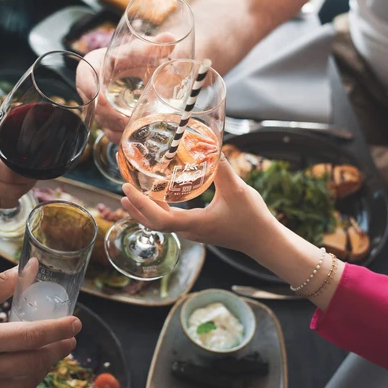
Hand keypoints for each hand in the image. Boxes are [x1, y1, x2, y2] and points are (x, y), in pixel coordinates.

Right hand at [0, 131, 35, 213]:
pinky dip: (0, 198)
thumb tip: (21, 158)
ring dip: (15, 193)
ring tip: (14, 182)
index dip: (26, 173)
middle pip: (12, 191)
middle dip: (26, 185)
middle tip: (29, 177)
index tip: (33, 169)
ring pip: (6, 202)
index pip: (10, 173)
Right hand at [0, 268, 80, 387]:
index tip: (76, 323)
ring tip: (45, 356)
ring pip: (29, 384)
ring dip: (44, 370)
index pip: (32, 335)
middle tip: (67, 341)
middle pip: (36, 362)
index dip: (59, 329)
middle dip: (58, 349)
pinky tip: (29, 381)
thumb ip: (3, 284)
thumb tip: (32, 266)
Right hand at [82, 35, 178, 143]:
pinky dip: (119, 135)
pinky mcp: (105, 119)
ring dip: (115, 126)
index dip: (88, 87)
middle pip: (93, 103)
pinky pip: (108, 130)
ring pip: (101, 119)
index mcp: (94, 65)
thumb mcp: (141, 49)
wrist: (136, 68)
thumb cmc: (134, 55)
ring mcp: (97, 105)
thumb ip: (153, 45)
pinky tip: (131, 138)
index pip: (85, 75)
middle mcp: (91, 87)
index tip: (100, 98)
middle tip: (124, 119)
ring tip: (132, 129)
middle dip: (108, 113)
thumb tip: (171, 38)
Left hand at [120, 158, 276, 254]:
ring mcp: (193, 232)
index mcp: (194, 224)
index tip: (127, 190)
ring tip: (131, 193)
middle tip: (123, 188)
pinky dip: (158, 209)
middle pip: (153, 223)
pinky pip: (171, 221)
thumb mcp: (237, 190)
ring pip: (161, 223)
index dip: (140, 205)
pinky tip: (158, 197)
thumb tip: (209, 146)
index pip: (158, 219)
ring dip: (144, 209)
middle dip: (136, 206)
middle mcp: (189, 231)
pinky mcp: (198, 229)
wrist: (264, 240)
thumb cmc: (251, 218)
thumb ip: (222, 168)